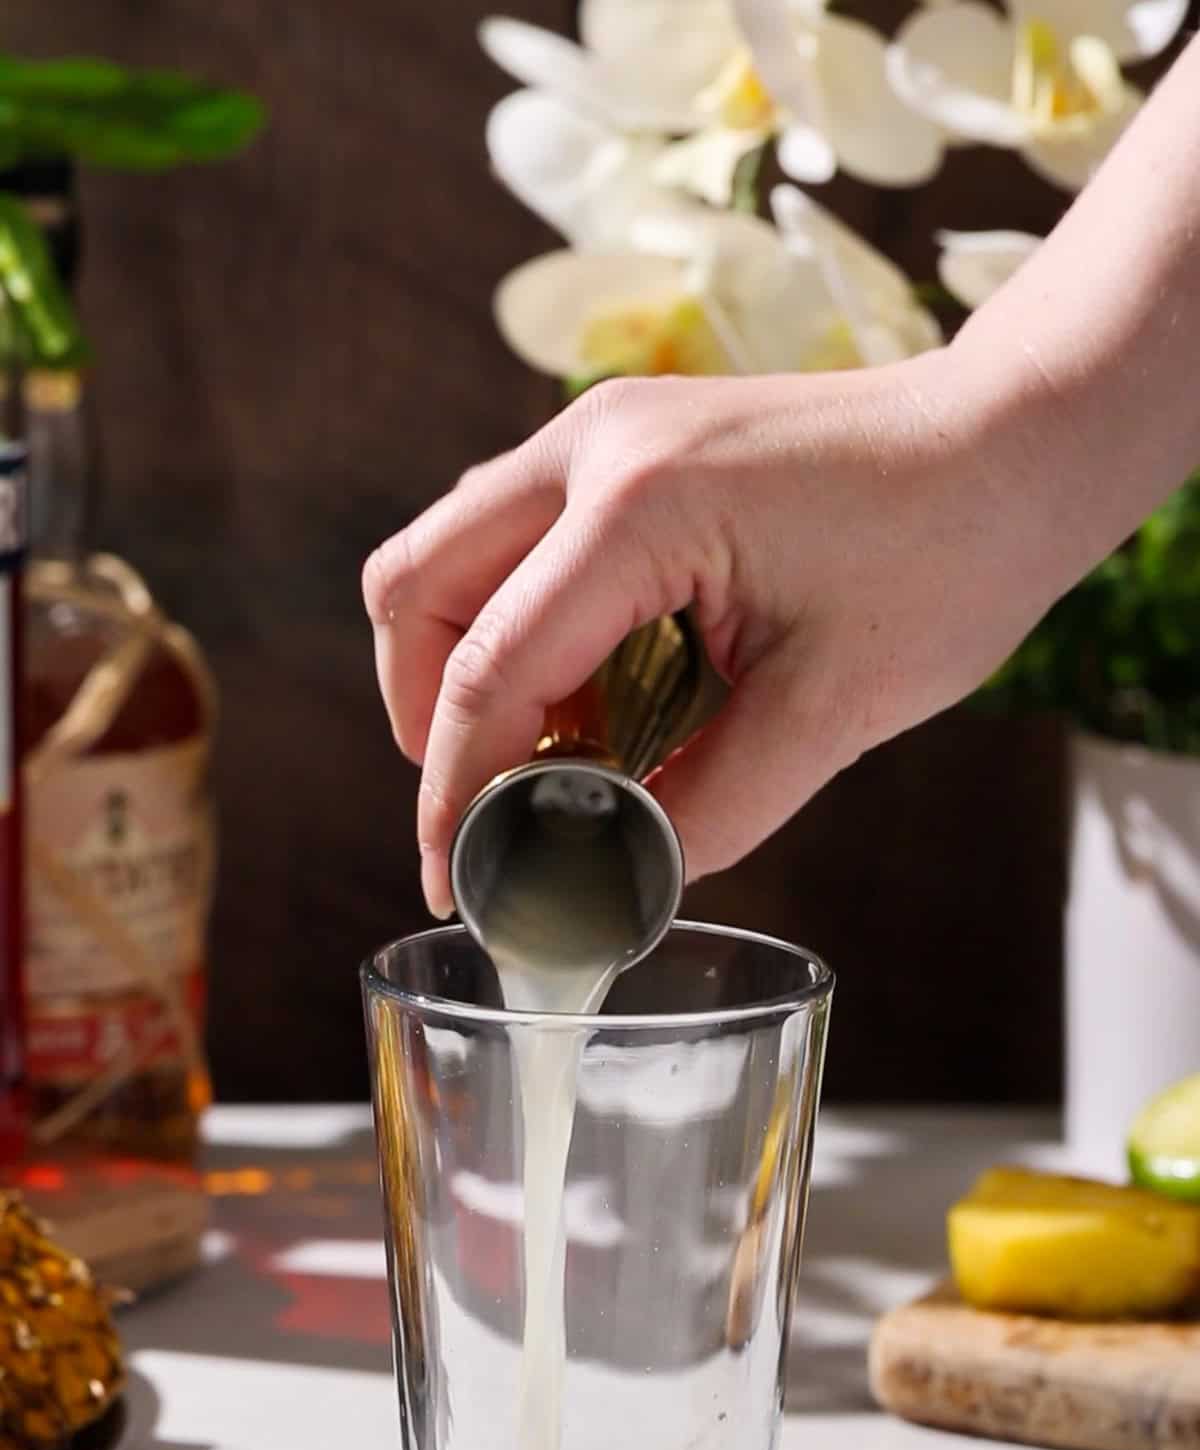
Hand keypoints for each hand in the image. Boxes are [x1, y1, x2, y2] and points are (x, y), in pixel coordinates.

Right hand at [364, 349, 1070, 917]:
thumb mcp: (831, 713)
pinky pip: (518, 544)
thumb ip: (709, 810)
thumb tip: (618, 877)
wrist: (1014, 442)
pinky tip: (599, 703)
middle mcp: (593, 445)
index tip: (454, 885)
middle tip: (485, 817)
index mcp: (639, 506)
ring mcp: (601, 431)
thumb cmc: (949, 555)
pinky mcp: (624, 446)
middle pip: (417, 591)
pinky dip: (523, 632)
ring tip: (556, 764)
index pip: (489, 672)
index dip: (457, 797)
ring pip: (451, 559)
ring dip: (471, 670)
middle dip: (428, 720)